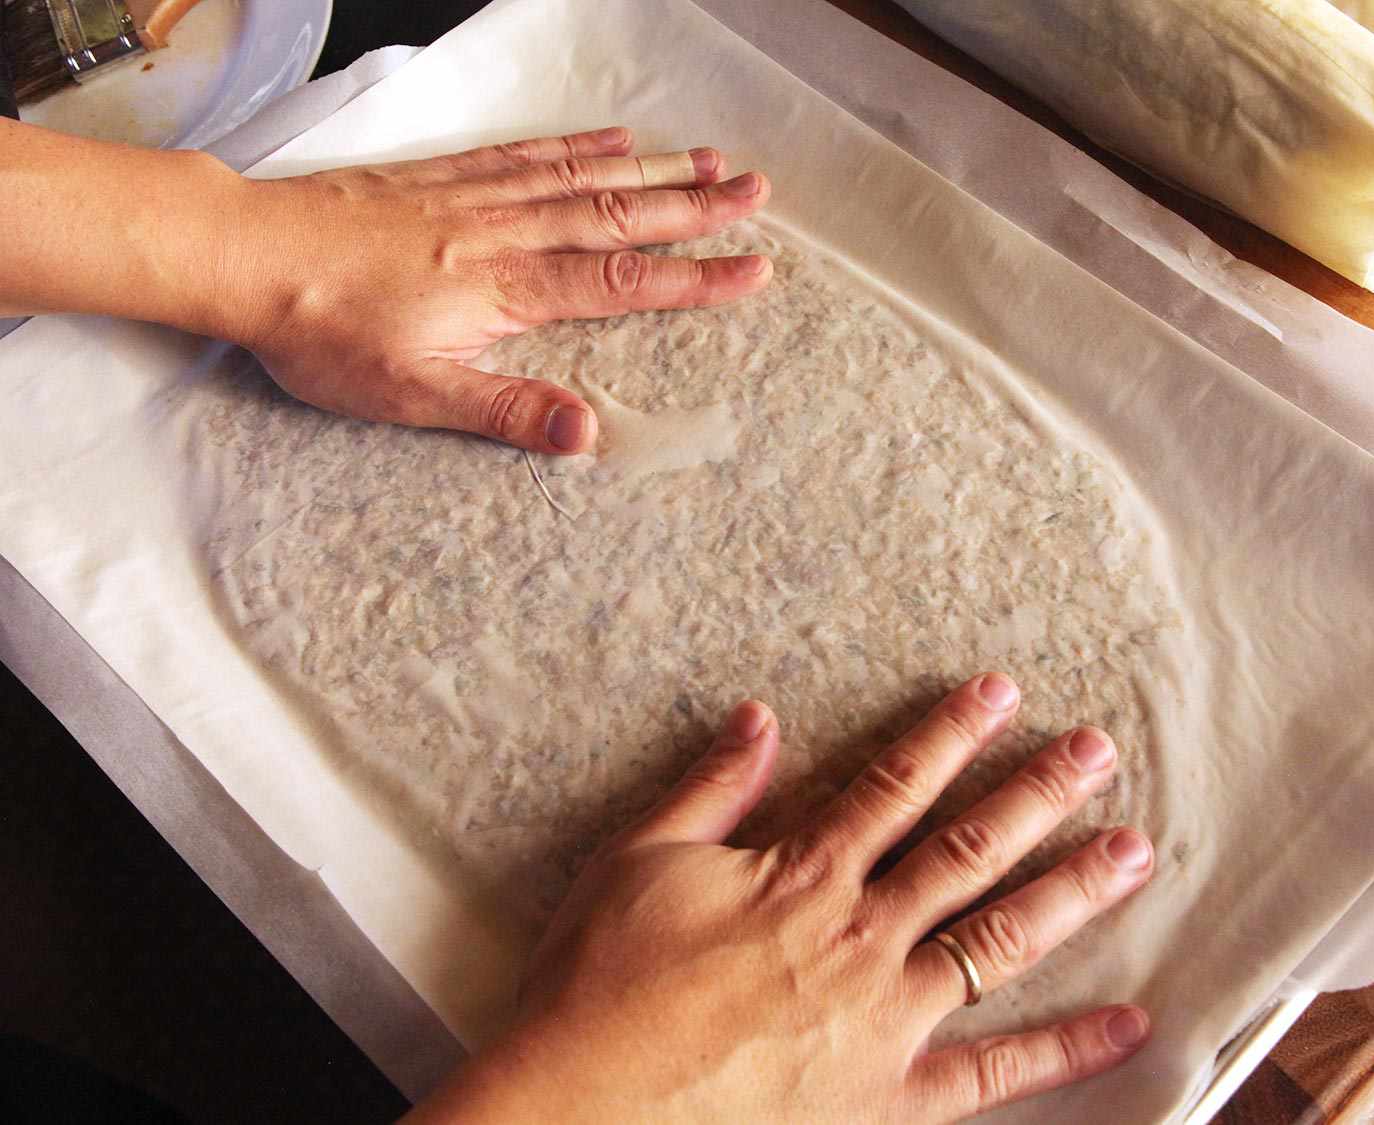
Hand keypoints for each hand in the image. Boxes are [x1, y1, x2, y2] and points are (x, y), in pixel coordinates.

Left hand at [224, 126, 772, 452]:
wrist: (245, 256)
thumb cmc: (323, 333)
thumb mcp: (413, 395)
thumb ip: (504, 410)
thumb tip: (586, 434)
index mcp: (506, 290)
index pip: (621, 281)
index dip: (694, 279)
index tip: (754, 270)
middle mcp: (503, 233)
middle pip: (617, 215)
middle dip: (694, 207)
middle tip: (758, 192)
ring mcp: (474, 199)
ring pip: (581, 178)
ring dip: (652, 170)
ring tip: (710, 161)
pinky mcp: (441, 179)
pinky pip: (525, 154)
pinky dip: (576, 146)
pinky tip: (612, 139)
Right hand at [407, 673, 1153, 1123]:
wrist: (582, 1105)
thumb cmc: (599, 981)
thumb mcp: (638, 859)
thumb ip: (711, 789)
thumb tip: (762, 718)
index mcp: (801, 875)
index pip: (894, 786)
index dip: (951, 734)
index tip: (1002, 693)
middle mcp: (859, 936)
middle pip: (968, 851)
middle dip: (1037, 794)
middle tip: (1098, 752)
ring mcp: (884, 1019)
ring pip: (998, 942)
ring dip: (1070, 892)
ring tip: (1133, 854)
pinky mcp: (888, 1099)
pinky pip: (993, 1074)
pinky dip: (1064, 1049)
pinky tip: (1129, 1024)